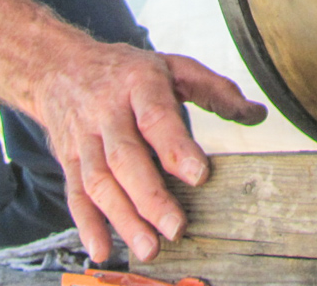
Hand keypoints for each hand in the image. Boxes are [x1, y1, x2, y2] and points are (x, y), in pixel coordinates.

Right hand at [37, 42, 266, 263]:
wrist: (60, 66)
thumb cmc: (128, 71)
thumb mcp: (172, 67)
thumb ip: (215, 90)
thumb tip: (257, 115)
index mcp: (139, 84)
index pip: (157, 117)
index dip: (176, 147)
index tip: (199, 175)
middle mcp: (107, 112)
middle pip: (125, 157)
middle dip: (151, 196)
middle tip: (176, 228)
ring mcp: (84, 138)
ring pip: (99, 181)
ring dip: (122, 218)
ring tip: (149, 248)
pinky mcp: (67, 159)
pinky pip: (75, 193)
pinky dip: (87, 224)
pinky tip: (103, 249)